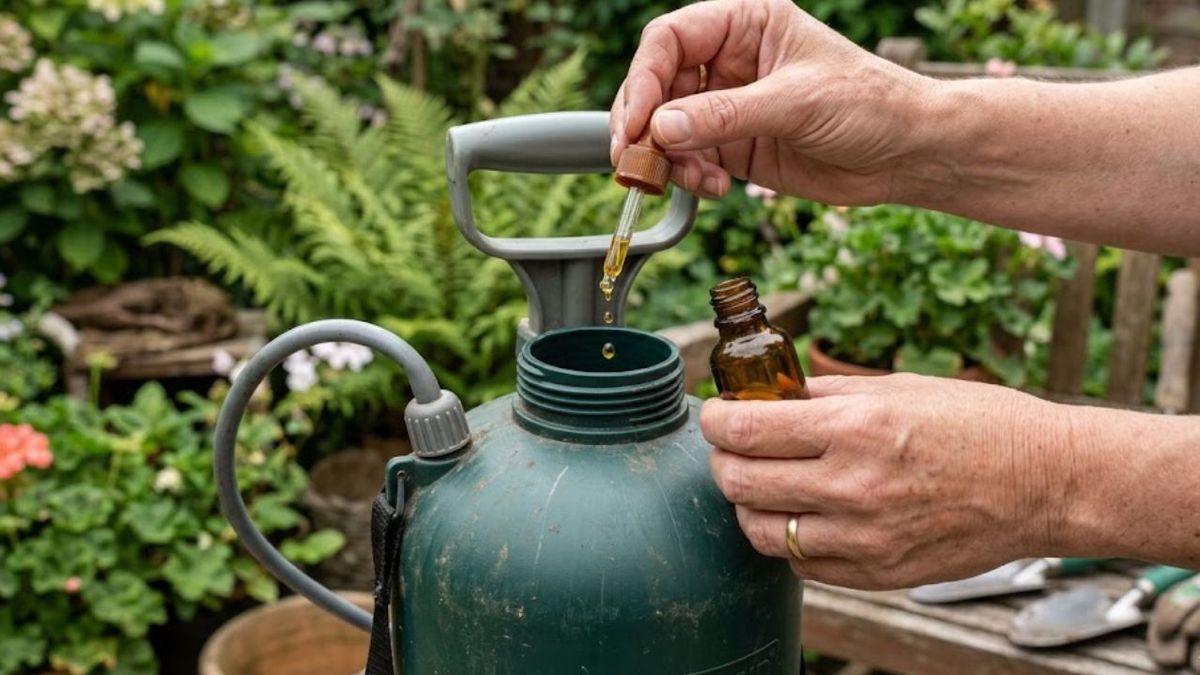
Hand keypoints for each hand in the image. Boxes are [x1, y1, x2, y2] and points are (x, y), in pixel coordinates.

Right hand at [609, 0, 935, 204]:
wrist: (905, 153)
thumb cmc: (868, 104)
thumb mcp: (796, 102)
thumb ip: (725, 115)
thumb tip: (661, 128)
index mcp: (745, 23)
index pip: (670, 39)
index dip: (645, 78)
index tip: (637, 122)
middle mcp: (728, 61)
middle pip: (658, 86)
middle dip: (644, 125)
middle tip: (636, 160)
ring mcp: (727, 106)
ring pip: (666, 129)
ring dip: (666, 159)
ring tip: (691, 179)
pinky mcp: (733, 147)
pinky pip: (689, 161)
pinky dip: (690, 178)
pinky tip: (716, 188)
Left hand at [701, 373, 1077, 588]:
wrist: (1046, 482)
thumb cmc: (978, 424)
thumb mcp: (898, 387)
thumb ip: (826, 395)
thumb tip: (769, 395)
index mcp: (856, 428)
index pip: (744, 430)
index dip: (714, 421)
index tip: (715, 416)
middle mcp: (853, 486)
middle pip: (738, 483)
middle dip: (722, 460)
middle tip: (733, 448)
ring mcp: (865, 537)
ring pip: (761, 531)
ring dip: (748, 505)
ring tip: (765, 484)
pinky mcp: (878, 573)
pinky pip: (801, 564)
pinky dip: (789, 539)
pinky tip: (803, 515)